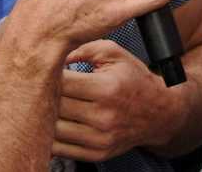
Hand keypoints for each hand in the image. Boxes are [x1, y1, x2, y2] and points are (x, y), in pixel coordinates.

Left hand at [52, 40, 182, 161]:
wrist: (159, 113)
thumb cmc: (134, 79)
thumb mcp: (115, 54)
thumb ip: (84, 48)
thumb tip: (55, 54)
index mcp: (106, 88)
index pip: (62, 83)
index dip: (49, 75)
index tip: (46, 70)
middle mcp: (103, 117)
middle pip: (55, 107)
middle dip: (44, 95)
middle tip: (42, 86)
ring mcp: (99, 139)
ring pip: (53, 130)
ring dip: (46, 117)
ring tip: (48, 104)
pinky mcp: (96, 154)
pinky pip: (61, 149)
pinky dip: (52, 136)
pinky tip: (56, 122)